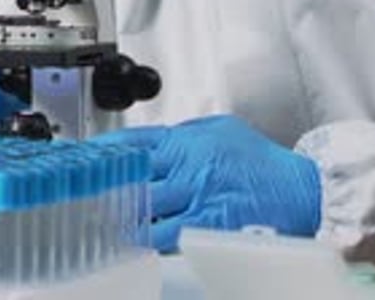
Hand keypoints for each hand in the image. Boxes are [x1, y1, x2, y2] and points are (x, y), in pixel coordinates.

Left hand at [91, 114, 320, 251]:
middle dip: (102, 186)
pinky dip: (145, 242)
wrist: (301, 190)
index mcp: (188, 139)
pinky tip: (128, 245)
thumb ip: (184, 135)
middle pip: (132, 177)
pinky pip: (166, 238)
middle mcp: (189, 165)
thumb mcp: (220, 131)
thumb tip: (152, 143)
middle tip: (73, 194)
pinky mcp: (207, 227)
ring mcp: (197, 197)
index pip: (134, 142)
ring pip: (143, 210)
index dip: (103, 150)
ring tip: (90, 223)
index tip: (80, 156)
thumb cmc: (261, 162)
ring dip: (117, 218)